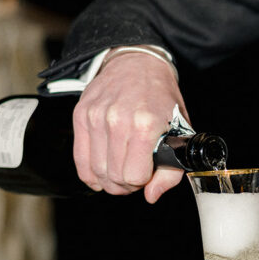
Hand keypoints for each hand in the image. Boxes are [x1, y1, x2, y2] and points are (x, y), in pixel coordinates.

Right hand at [72, 51, 188, 202]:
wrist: (137, 63)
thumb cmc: (161, 98)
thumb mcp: (179, 133)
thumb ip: (170, 171)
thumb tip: (151, 195)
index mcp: (144, 126)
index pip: (134, 176)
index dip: (141, 182)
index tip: (146, 174)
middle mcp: (117, 120)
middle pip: (114, 177)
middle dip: (125, 185)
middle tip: (133, 175)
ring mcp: (95, 117)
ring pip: (96, 171)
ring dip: (108, 180)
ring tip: (119, 171)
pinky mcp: (81, 115)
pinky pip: (79, 159)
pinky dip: (90, 173)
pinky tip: (100, 172)